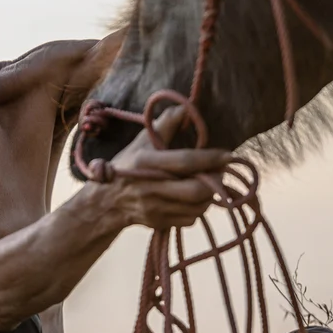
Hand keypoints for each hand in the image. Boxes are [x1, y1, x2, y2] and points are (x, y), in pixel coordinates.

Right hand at [109, 106, 231, 229]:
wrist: (104, 202)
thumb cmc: (125, 166)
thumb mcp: (141, 142)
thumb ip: (165, 125)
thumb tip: (186, 109)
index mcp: (146, 163)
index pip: (185, 161)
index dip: (210, 158)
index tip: (228, 154)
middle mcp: (150, 187)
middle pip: (195, 190)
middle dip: (214, 182)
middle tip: (219, 172)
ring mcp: (155, 208)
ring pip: (197, 208)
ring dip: (209, 196)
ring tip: (207, 184)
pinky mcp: (159, 223)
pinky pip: (190, 219)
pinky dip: (197, 209)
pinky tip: (192, 199)